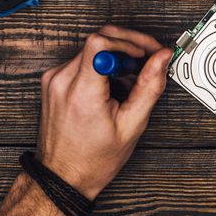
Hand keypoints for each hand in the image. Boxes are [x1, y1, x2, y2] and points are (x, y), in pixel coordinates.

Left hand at [38, 25, 172, 199]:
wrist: (63, 176)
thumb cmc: (93, 159)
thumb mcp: (132, 125)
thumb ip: (150, 87)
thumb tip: (162, 59)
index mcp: (81, 93)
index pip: (100, 42)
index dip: (130, 41)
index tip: (146, 52)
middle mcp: (62, 80)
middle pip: (99, 39)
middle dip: (129, 46)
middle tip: (147, 61)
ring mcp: (54, 79)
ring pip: (93, 48)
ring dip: (118, 58)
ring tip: (130, 81)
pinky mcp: (54, 80)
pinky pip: (84, 59)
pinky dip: (104, 65)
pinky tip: (114, 85)